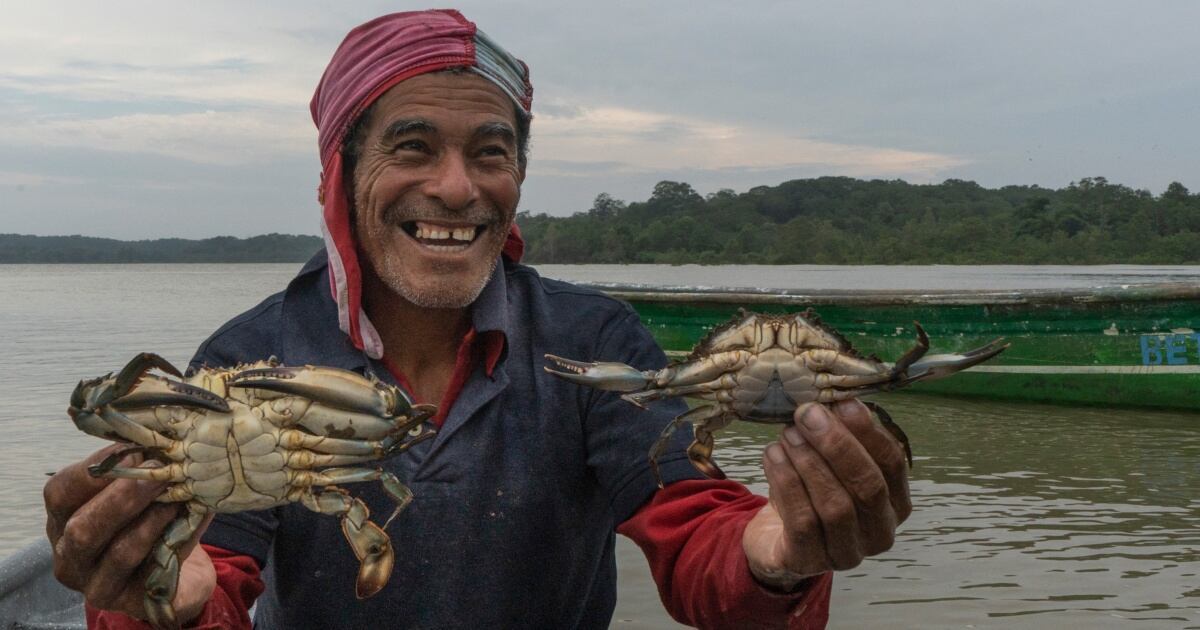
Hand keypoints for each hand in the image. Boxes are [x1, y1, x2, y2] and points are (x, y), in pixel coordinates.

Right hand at [44, 444, 215, 622]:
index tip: (134, 449)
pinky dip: (173, 540)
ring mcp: (97, 584)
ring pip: (121, 551)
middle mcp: (70, 558)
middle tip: (159, 470)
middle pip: (83, 528)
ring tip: (179, 493)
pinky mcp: (131, 602)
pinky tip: (189, 518)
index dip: (94, 469)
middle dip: (123, 496)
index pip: (60, 492)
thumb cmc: (148, 521)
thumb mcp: (135, 493)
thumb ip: (138, 469)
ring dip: (153, 517)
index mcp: (62, 521)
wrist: (173, 573)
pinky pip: (153, 570)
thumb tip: (158, 435)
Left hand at [742, 400, 911, 589]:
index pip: (892, 464)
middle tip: (807, 414)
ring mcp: (847, 553)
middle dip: (837, 445)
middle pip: (868, 486)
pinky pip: (802, 522)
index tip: (842, 402)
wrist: (777, 537)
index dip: (868, 431)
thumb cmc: (812, 492)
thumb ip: (840, 434)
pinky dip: (786, 483)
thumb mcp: (831, 461)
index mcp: (895, 503)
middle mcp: (879, 532)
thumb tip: (834, 399)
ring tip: (787, 434)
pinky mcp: (810, 562)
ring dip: (808, 462)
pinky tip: (772, 456)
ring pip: (835, 506)